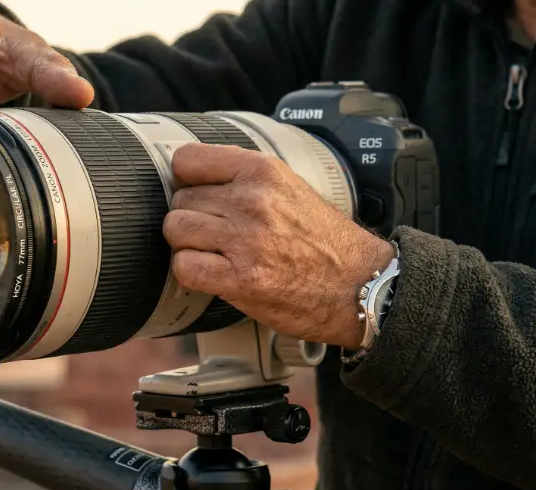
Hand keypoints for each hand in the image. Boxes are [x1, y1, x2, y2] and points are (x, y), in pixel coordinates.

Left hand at [163, 143, 395, 348]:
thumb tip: (191, 177)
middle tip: (214, 232)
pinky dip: (191, 272)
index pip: (188, 159)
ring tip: (212, 252)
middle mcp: (252, 201)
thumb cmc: (324, 240)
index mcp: (263, 172)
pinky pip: (184, 267)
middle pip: (179, 200)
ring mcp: (245, 240)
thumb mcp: (290, 187)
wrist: (359, 284)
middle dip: (190, 217)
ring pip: (176, 231)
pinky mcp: (240, 279)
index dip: (185, 180)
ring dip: (187, 244)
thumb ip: (243, 178)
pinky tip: (211, 273)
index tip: (195, 193)